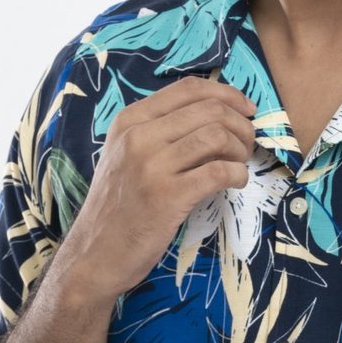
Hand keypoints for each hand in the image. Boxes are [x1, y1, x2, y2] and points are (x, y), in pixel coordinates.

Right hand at [60, 76, 262, 301]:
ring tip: (239, 164)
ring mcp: (152, 166)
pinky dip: (237, 174)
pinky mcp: (167, 197)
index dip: (227, 94)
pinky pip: (218, 172)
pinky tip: (236, 182)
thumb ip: (160, 132)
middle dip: (241, 124)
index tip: (246, 109)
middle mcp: (138, 136)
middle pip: (209, 109)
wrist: (94, 254)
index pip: (189, 88)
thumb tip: (216, 116)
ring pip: (217, 135)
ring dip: (240, 149)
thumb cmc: (118, 206)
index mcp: (130, 120)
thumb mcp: (126, 156)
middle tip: (247, 144)